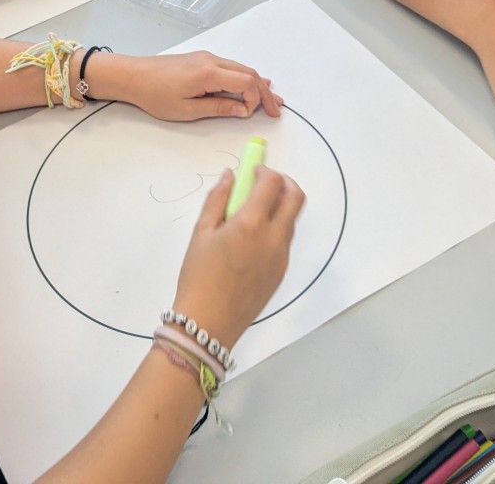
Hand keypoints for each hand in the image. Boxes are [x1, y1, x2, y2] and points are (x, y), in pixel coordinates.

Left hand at [95, 51, 283, 121]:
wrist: (133, 75)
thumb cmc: (154, 94)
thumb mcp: (187, 110)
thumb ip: (218, 108)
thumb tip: (243, 110)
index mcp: (209, 73)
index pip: (246, 82)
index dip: (255, 99)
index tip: (251, 114)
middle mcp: (212, 61)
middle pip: (249, 73)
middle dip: (265, 92)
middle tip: (277, 109)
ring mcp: (207, 57)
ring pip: (241, 69)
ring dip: (257, 84)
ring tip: (272, 99)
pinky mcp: (201, 59)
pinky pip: (231, 67)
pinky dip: (245, 77)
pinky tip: (254, 83)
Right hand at [171, 167, 304, 346]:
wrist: (209, 323)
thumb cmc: (199, 277)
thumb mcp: (201, 232)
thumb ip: (217, 199)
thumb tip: (230, 176)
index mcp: (251, 224)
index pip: (272, 183)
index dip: (263, 171)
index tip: (251, 172)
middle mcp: (273, 238)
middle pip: (296, 197)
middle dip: (283, 182)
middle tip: (262, 184)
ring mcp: (281, 256)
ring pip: (291, 219)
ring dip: (279, 206)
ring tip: (249, 215)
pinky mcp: (281, 271)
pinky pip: (285, 240)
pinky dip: (275, 228)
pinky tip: (250, 239)